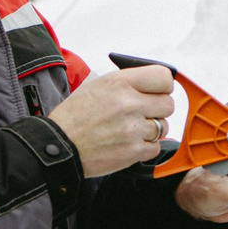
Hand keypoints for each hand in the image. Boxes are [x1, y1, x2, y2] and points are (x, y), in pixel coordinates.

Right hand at [49, 64, 176, 177]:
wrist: (59, 146)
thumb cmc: (75, 116)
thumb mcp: (98, 86)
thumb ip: (128, 83)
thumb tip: (153, 86)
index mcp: (120, 83)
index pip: (164, 78)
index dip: (163, 87)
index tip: (158, 92)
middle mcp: (129, 103)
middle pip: (168, 104)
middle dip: (158, 110)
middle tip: (143, 114)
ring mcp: (133, 129)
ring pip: (163, 127)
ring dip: (151, 130)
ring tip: (130, 130)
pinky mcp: (134, 151)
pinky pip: (156, 147)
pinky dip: (145, 148)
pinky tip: (128, 143)